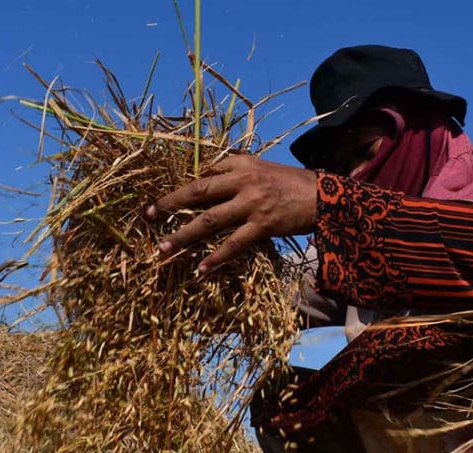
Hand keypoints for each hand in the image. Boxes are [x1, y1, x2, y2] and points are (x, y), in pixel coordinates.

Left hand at [146, 154, 317, 272]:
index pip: (205, 172)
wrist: (325, 196)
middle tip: (148, 214)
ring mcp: (252, 204)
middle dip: (170, 203)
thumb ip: (237, 172)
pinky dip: (216, 257)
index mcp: (241, 163)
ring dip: (184, 235)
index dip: (182, 185)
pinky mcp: (263, 225)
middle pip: (198, 192)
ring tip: (164, 247)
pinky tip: (201, 268)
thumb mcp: (262, 168)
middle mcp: (243, 180)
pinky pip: (233, 244)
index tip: (164, 197)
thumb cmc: (292, 183)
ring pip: (210, 220)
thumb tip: (209, 179)